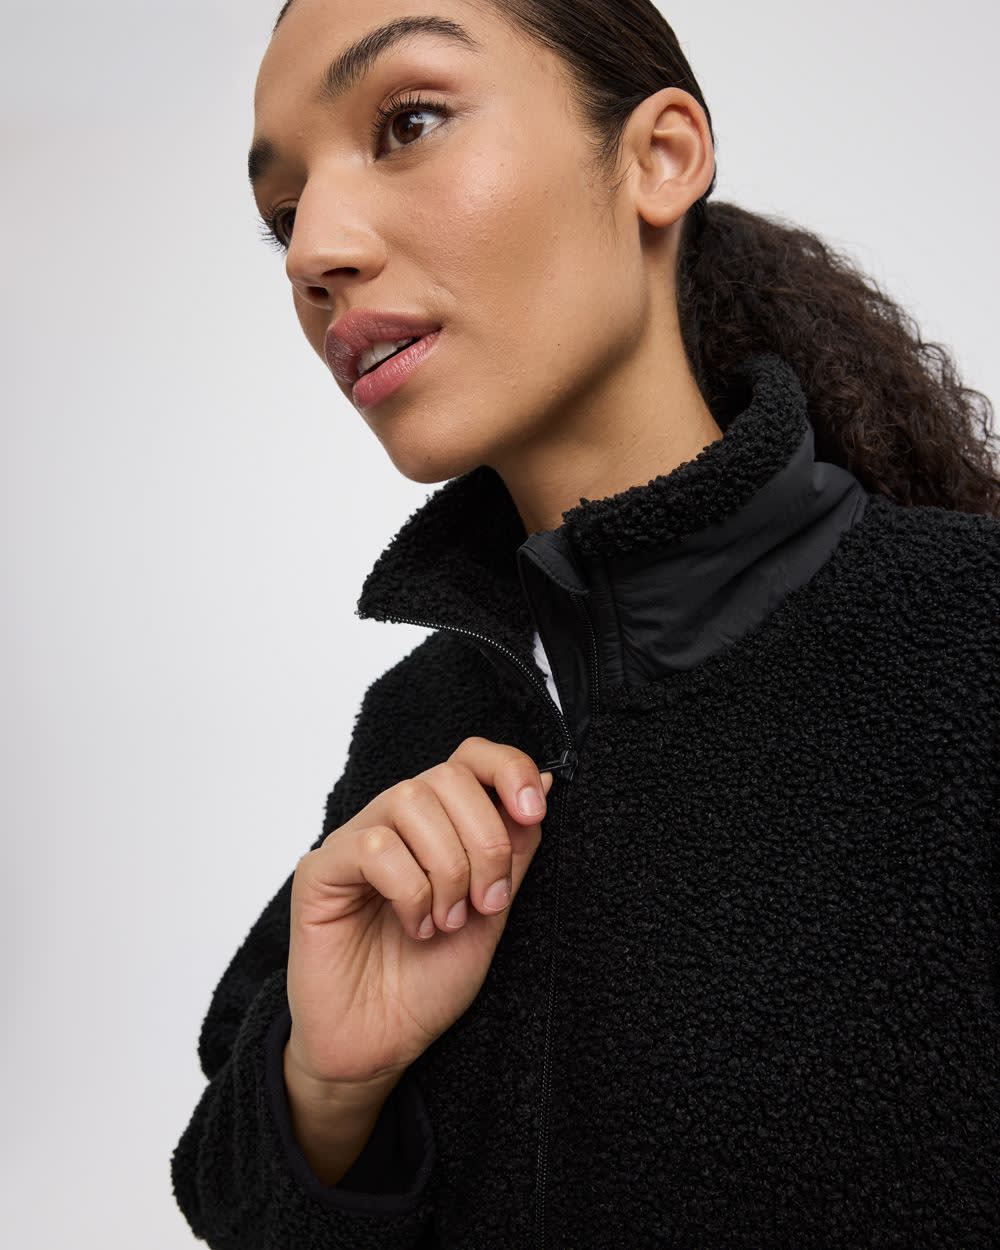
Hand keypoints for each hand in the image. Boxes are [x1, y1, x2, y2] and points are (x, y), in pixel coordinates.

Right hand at [285, 736, 553, 1087]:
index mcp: (438, 825)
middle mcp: (394, 823)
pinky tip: (415, 926)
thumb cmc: (428, 983)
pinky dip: (409, 889)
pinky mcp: (320, 871)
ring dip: (447, 867)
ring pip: (409, 800)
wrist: (380, 1045)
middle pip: (446, 777)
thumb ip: (513, 850)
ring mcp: (354, 841)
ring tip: (449, 920)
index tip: (534, 810)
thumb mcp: (493, 912)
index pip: (470, 758)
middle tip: (487, 901)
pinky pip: (372, 846)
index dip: (507, 769)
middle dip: (484, 839)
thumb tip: (543, 780)